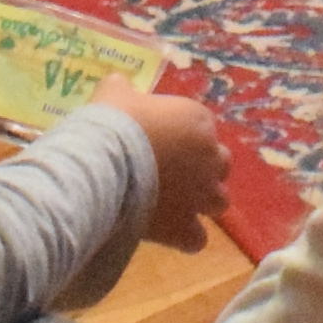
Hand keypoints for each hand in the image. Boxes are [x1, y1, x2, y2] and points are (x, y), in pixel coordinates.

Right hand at [110, 87, 231, 249]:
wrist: (103, 164)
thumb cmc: (112, 123)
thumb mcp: (114, 94)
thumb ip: (122, 88)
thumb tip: (118, 84)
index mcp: (198, 121)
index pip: (204, 128)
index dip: (185, 137)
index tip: (162, 141)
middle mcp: (209, 157)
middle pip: (220, 164)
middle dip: (202, 169)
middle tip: (173, 173)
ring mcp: (201, 195)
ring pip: (219, 201)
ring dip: (202, 202)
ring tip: (175, 203)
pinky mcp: (185, 227)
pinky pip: (197, 239)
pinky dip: (185, 236)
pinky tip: (168, 232)